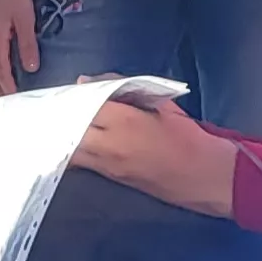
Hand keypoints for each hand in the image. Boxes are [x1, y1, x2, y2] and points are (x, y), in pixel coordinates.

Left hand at [70, 96, 237, 215]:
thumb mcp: (162, 105)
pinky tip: (71, 141)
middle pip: (69, 129)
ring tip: (60, 123)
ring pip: (70, 151)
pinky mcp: (110, 179)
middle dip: (61, 117)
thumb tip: (90, 82)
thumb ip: (125, 90)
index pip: (84, 104)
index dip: (73, 96)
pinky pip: (81, 162)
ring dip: (64, 136)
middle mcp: (108, 145)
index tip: (68, 90)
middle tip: (56, 106)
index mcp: (124, 121)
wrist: (205, 177)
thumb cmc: (188, 137)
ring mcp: (107, 166)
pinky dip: (73, 150)